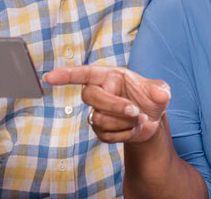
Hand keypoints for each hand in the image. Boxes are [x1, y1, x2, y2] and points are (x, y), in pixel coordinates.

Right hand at [44, 65, 170, 143]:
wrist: (152, 119)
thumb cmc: (151, 98)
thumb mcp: (160, 91)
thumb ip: (160, 90)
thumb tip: (161, 94)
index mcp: (110, 76)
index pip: (84, 73)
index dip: (66, 75)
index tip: (49, 77)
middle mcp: (100, 92)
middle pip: (89, 97)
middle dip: (114, 105)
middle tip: (135, 111)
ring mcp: (97, 112)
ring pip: (98, 118)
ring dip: (123, 122)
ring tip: (139, 119)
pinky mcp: (100, 130)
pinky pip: (105, 135)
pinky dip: (124, 134)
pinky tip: (132, 129)